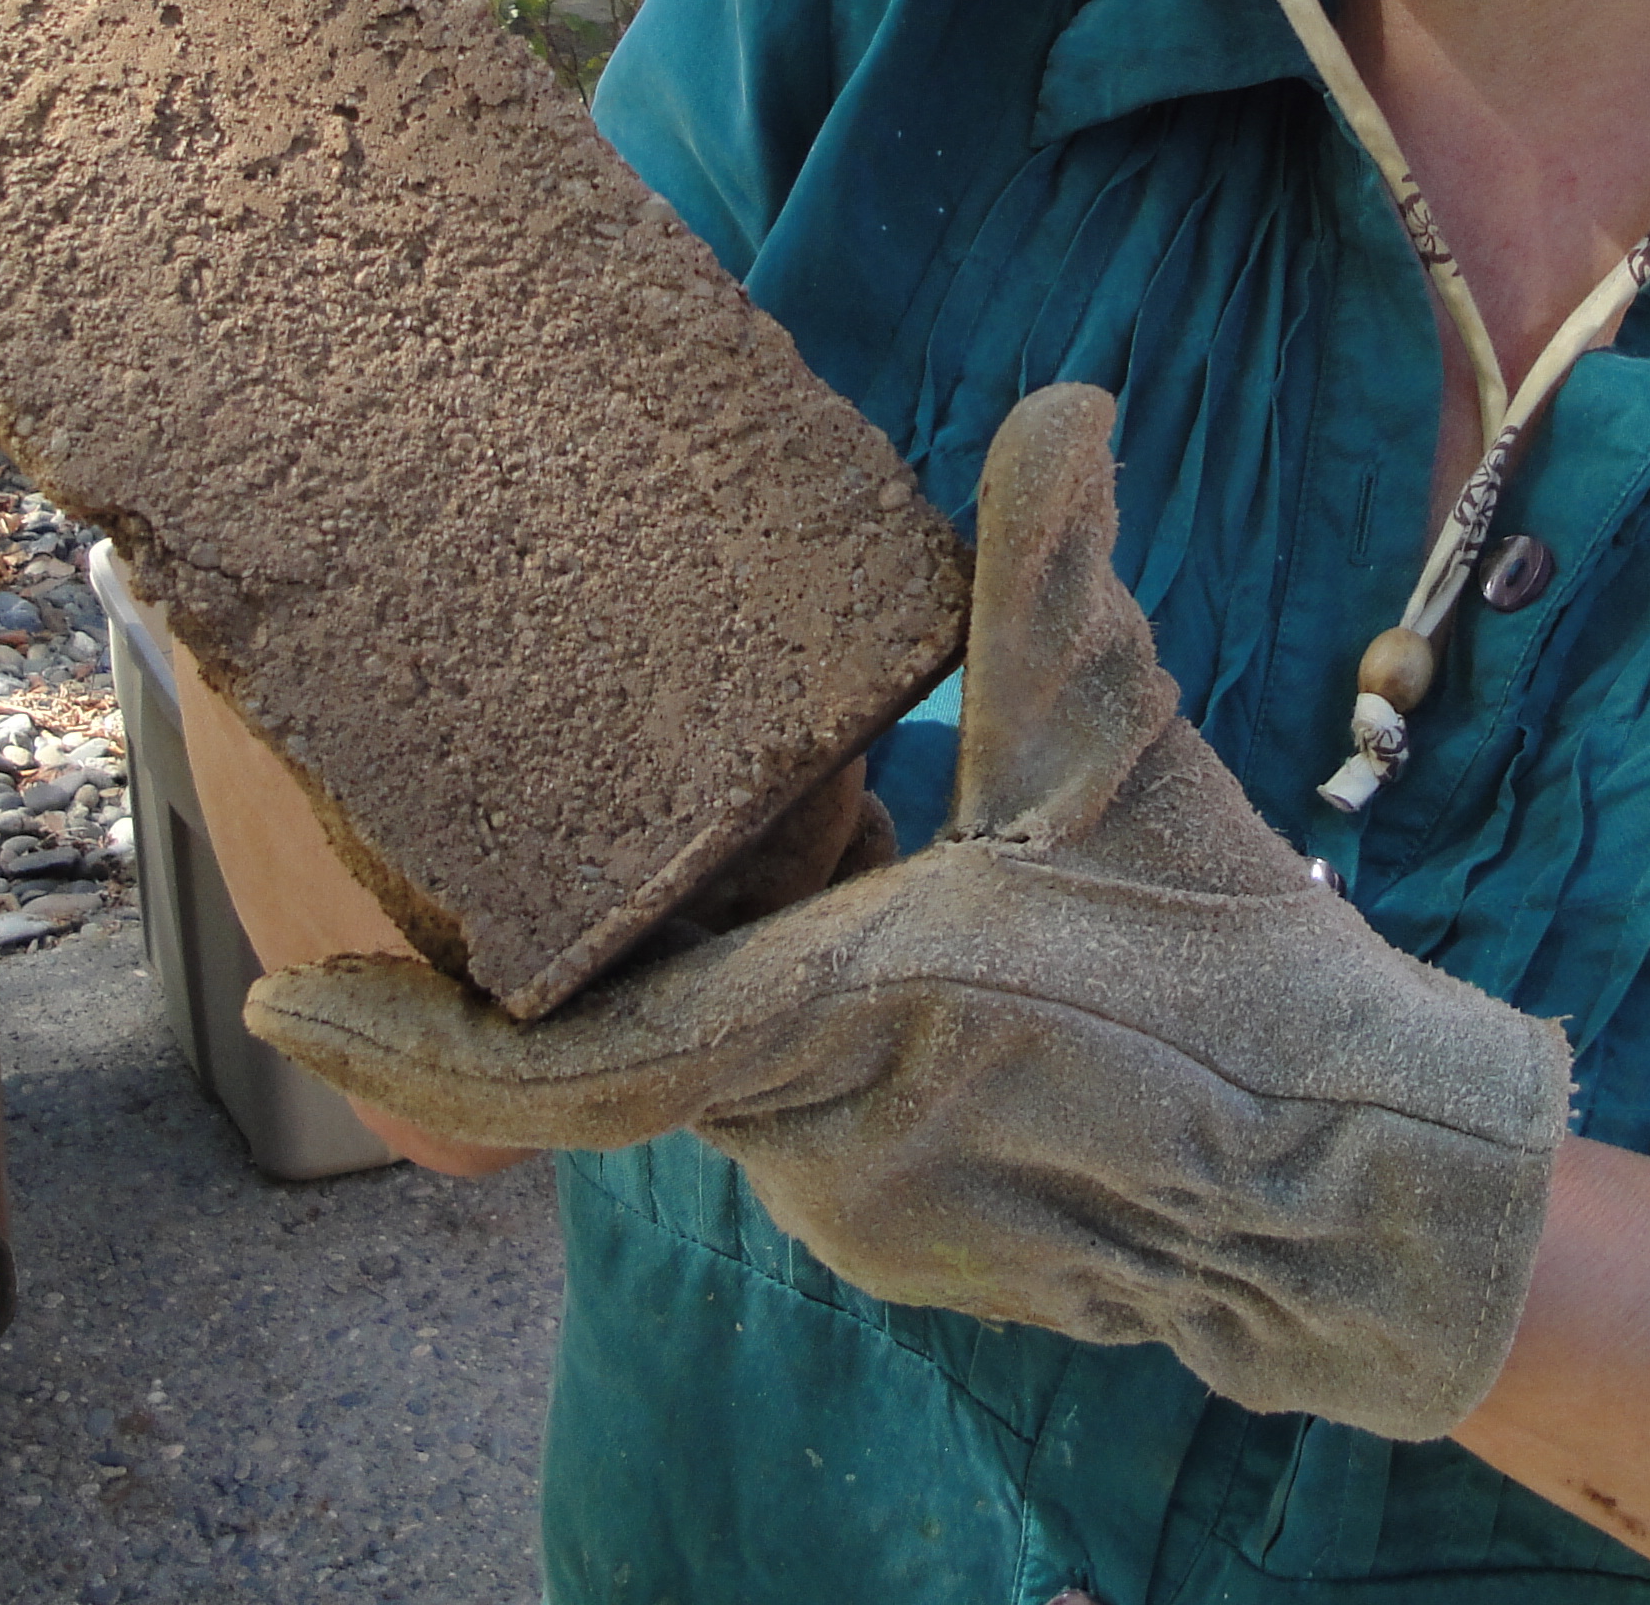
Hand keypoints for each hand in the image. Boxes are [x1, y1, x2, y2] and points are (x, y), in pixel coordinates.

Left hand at [244, 383, 1572, 1441]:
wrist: (1359, 1188)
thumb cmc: (1239, 976)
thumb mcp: (1130, 753)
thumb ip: (1063, 581)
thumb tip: (1069, 405)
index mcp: (857, 1018)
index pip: (579, 1064)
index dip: (416, 1045)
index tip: (290, 1001)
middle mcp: (827, 1151)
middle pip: (645, 1046)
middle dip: (603, 950)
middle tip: (547, 838)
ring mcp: (862, 1220)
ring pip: (724, 1080)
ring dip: (725, 982)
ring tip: (803, 871)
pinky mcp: (902, 1245)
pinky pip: (793, 1126)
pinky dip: (794, 1036)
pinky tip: (874, 950)